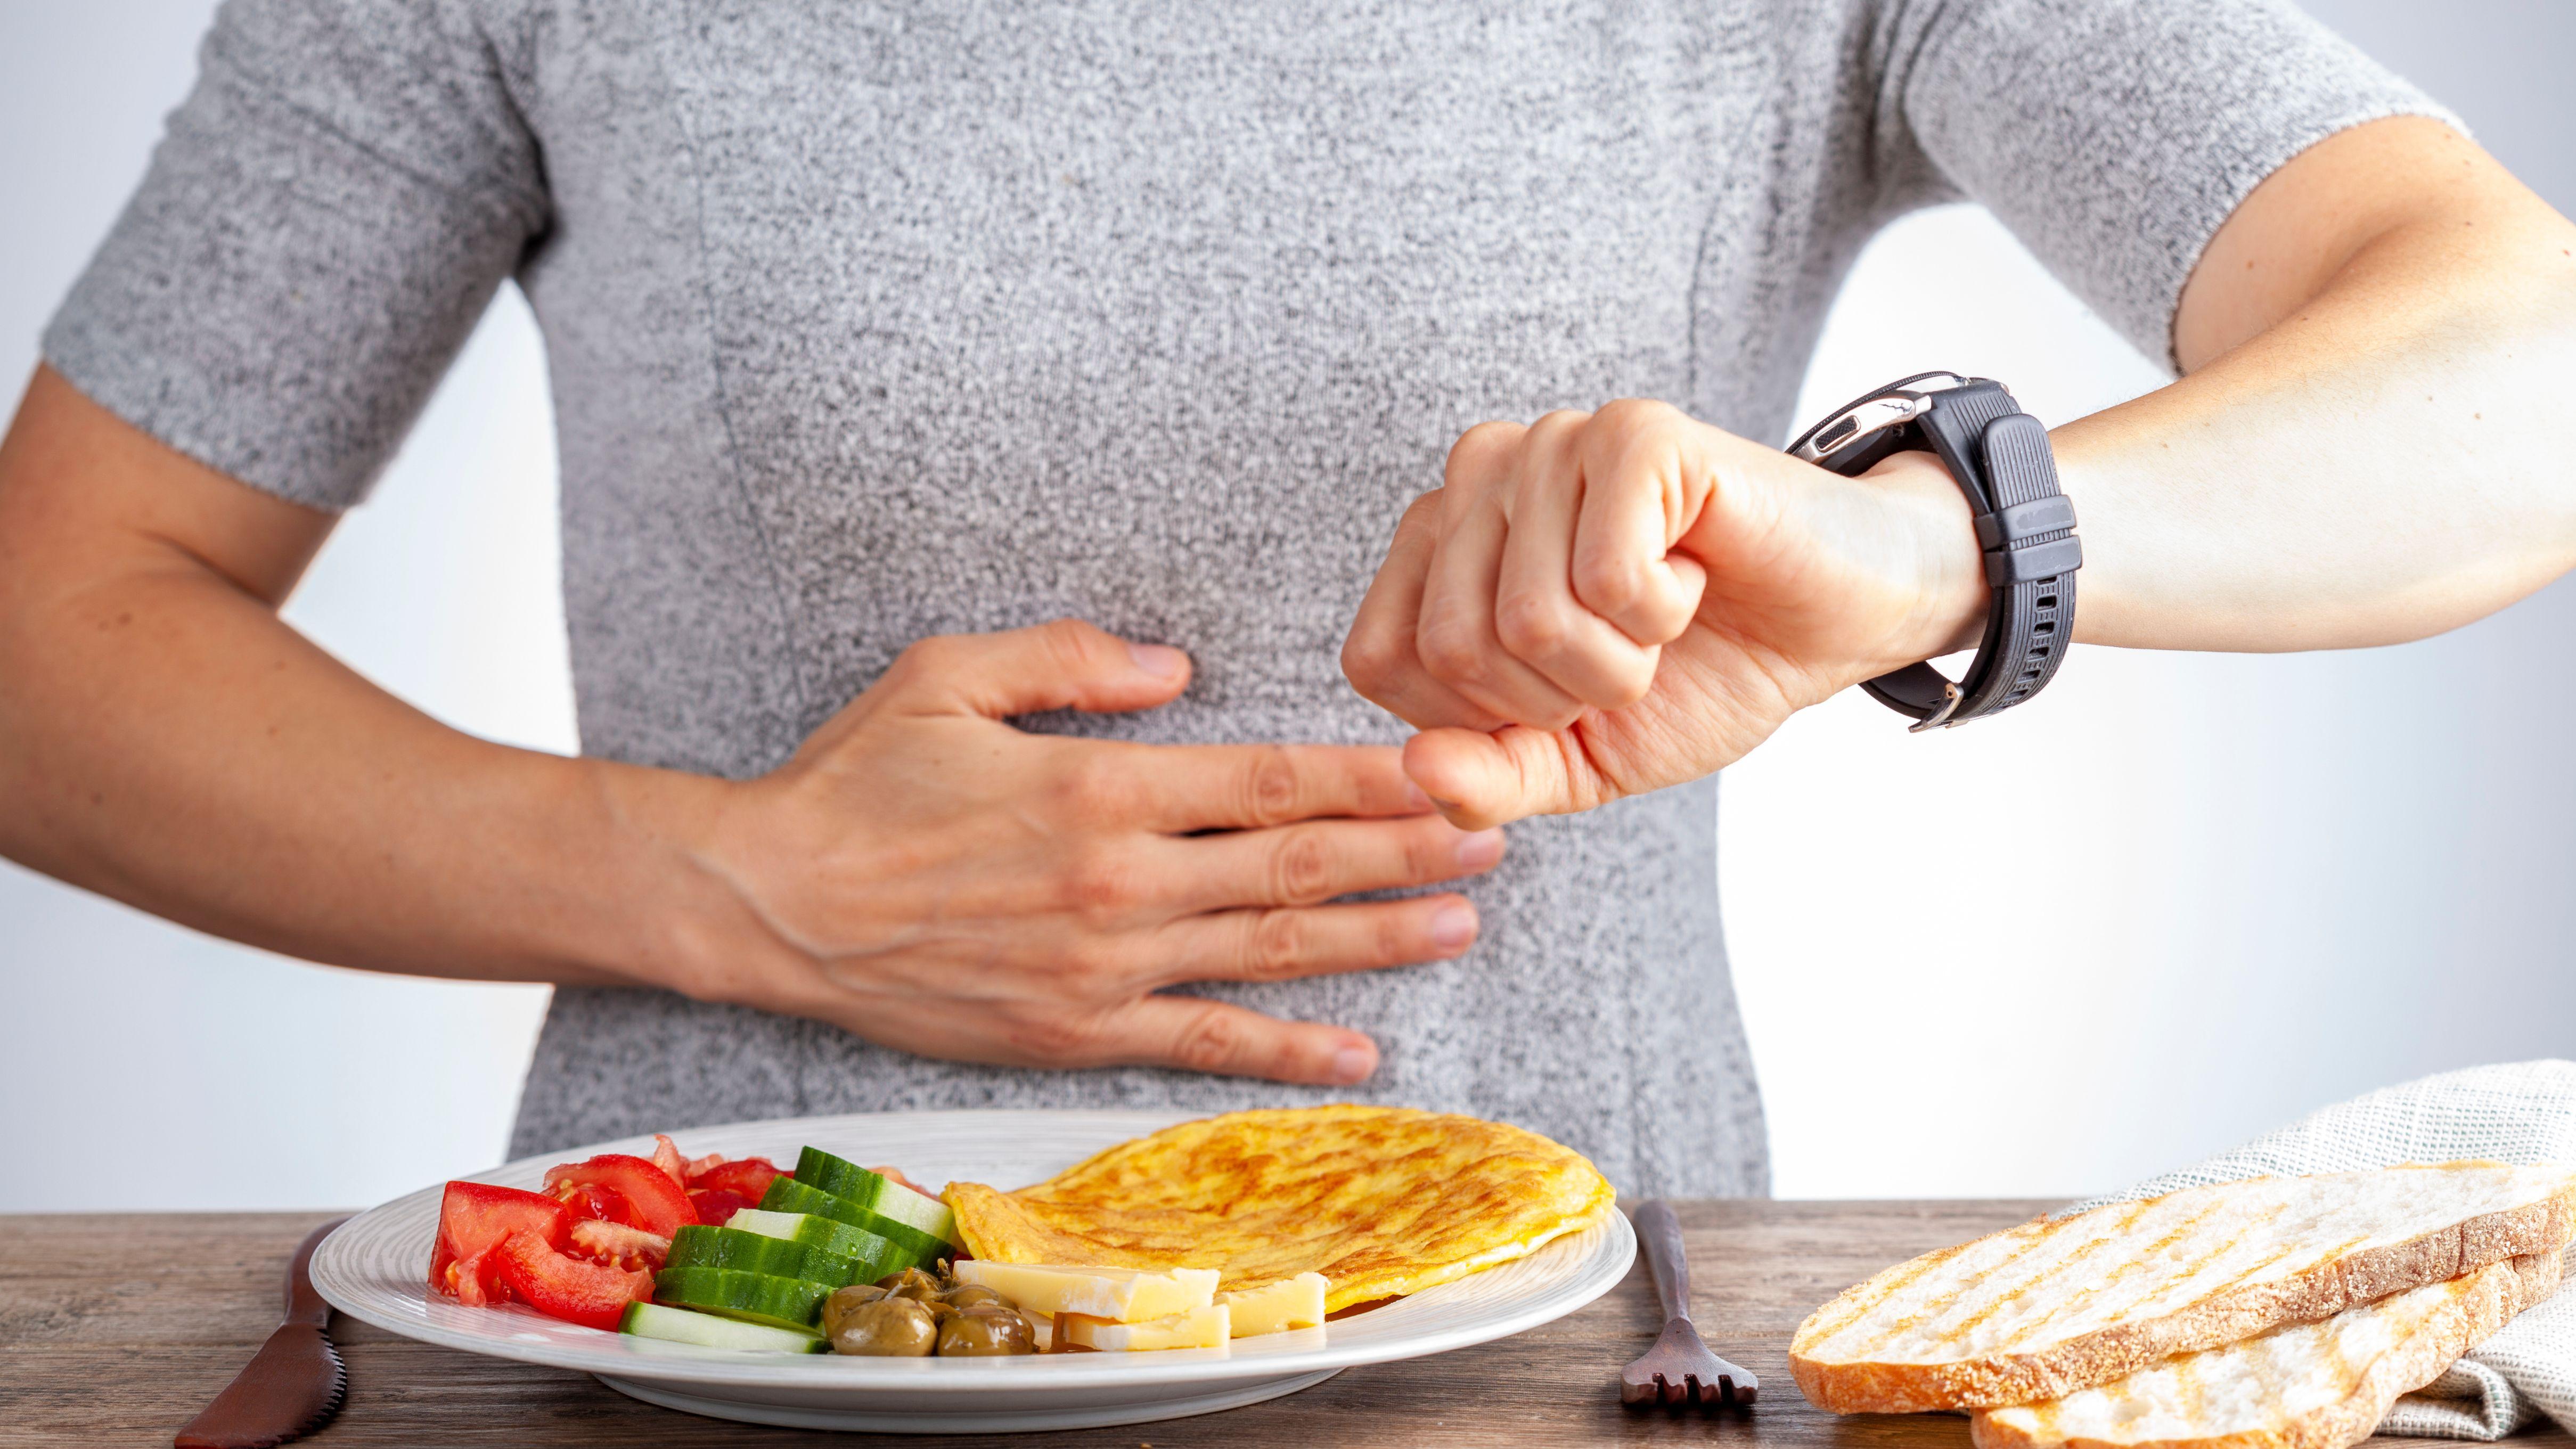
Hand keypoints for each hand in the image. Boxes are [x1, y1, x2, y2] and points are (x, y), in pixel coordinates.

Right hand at [686, 619, 1502, 1084]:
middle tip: (1494, 838)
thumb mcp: (947, 675)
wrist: (769, 904)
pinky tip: (1357, 1053)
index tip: (1446, 770)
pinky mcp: (1075, 1030)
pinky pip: (1203, 1043)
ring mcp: (1103, 965)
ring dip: (1375, 941)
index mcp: (1099, 787)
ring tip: (1459, 925)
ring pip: (1270, 955)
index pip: (1269, 780)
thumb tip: (1177, 667)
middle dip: (1405, 852)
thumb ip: (1070, 657)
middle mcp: (1119, 882)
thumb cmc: (854, 783)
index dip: (1369, 778)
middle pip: (1295, 867)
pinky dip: (1286, 1050)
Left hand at [1341, 400, 1984, 828]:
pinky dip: (1663, 610)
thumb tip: (1416, 770)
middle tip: (1626, 652)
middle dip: (1559, 692)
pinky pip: (1606, 576)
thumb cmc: (1697, 677)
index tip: (1560, 687)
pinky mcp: (1632, 433)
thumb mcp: (1576, 760)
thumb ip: (1487, 778)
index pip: (1380, 662)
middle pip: (1453, 647)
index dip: (1480, 716)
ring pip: (1529, 618)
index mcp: (1437, 546)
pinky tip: (1692, 572)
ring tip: (1660, 612)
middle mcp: (1477, 476)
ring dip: (1620, 657)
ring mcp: (1550, 443)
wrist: (1829, 625)